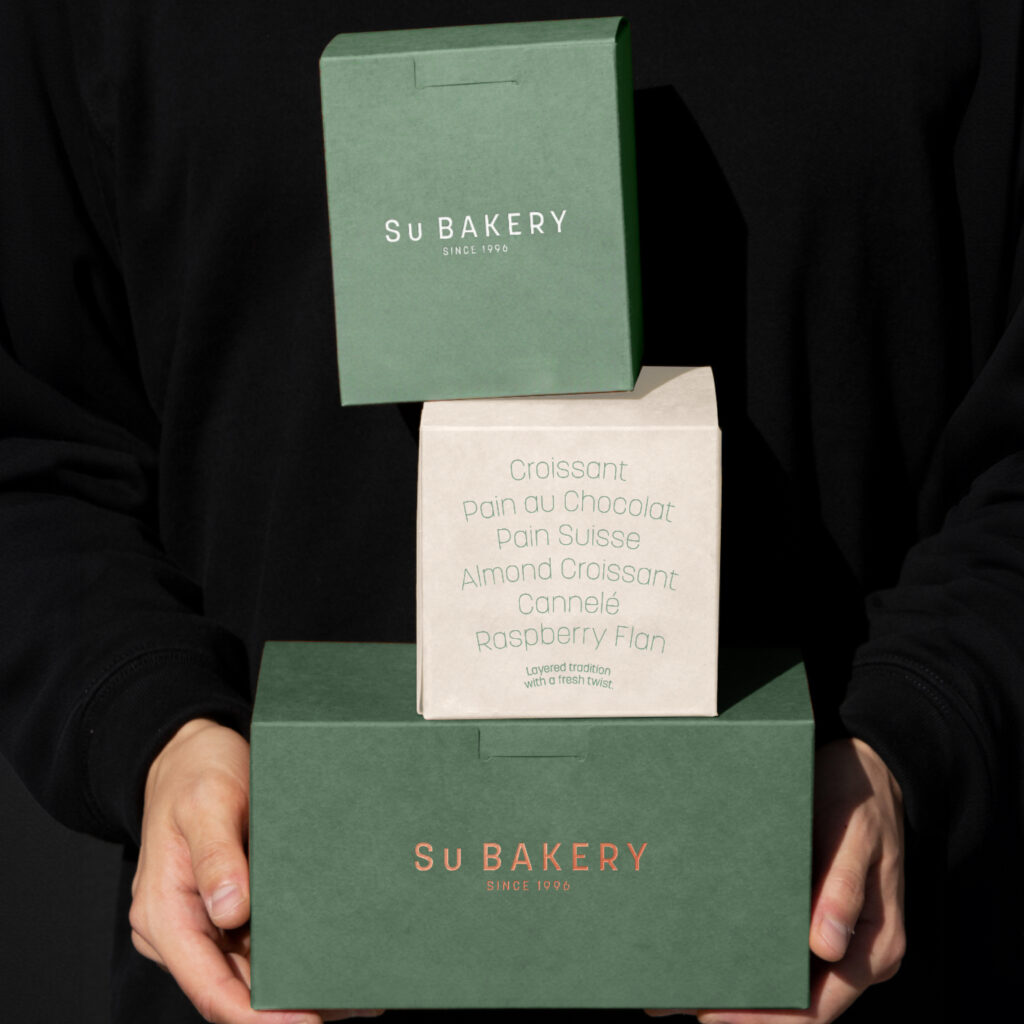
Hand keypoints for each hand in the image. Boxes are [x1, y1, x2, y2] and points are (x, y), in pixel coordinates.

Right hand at [130, 717, 381, 1023]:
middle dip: (291, 1008)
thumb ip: (217, 855)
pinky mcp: (226, 909)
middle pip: (235, 989)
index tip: (306, 1023)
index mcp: (164, 912)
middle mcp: (180, 928)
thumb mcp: (207, 802)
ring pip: (251, 973)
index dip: (258, 1016)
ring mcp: (204, 921)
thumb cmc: (194, 772)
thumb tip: (231, 911)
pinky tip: (337, 955)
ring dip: (299, 986)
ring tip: (360, 992)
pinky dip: (297, 954)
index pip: (210, 986)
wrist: (187, 751)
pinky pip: (260, 945)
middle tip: (357, 1007)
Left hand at [649, 737, 905, 1023]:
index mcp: (874, 946)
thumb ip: (843, 886)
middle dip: (738, 1006)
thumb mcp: (857, 834)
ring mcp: (832, 935)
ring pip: (780, 974)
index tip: (714, 1016)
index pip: (817, 1006)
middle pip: (793, 999)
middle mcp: (853, 952)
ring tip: (675, 980)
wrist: (871, 766)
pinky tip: (703, 941)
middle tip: (674, 1000)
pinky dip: (740, 946)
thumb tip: (825, 945)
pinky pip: (776, 942)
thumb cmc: (863, 798)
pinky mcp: (812, 912)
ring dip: (734, 980)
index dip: (765, 1018)